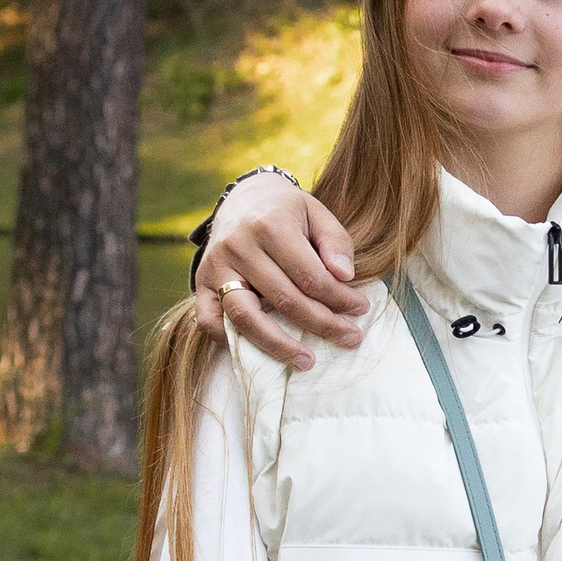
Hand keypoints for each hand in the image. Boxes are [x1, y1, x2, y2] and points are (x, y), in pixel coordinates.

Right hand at [193, 172, 370, 366]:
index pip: (311, 276)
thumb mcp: (317, 212)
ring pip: (245, 317)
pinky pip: (209, 320)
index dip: (340, 299)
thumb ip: (336, 241)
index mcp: (270, 226)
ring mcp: (216, 266)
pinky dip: (230, 341)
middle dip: (322, 324)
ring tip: (307, 362)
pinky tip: (260, 351)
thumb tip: (345, 275)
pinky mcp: (200, 282)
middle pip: (284, 300)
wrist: (243, 199)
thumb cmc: (287, 212)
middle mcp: (238, 246)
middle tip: (350, 337)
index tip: (361, 309)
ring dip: (278, 345)